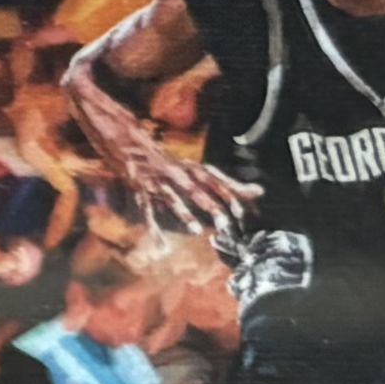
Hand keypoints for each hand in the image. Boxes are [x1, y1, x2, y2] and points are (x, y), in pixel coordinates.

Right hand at [97, 138, 251, 238]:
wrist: (125, 138)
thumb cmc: (163, 159)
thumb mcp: (192, 169)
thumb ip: (225, 184)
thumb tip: (260, 192)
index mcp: (188, 167)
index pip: (212, 179)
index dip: (226, 194)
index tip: (240, 211)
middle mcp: (174, 171)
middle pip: (195, 188)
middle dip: (209, 205)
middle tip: (224, 223)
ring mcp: (155, 179)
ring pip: (171, 197)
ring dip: (184, 214)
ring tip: (196, 231)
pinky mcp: (138, 187)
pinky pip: (146, 210)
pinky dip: (153, 229)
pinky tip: (161, 245)